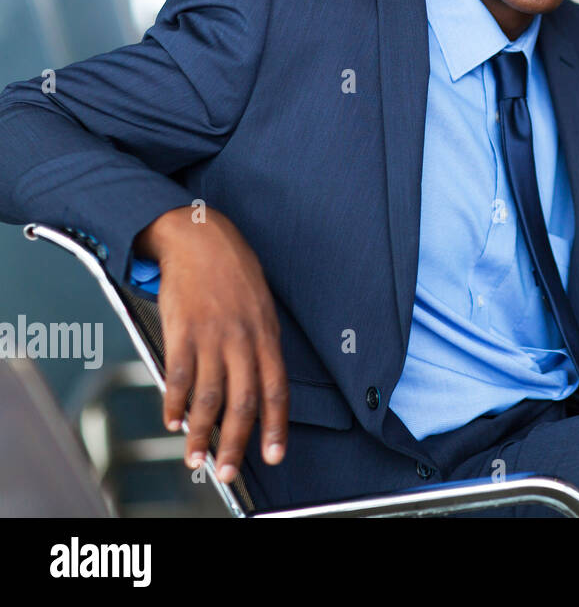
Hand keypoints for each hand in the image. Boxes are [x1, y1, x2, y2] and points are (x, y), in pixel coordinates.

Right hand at [134, 206, 288, 482]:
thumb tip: (260, 382)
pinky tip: (172, 421)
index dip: (276, 426)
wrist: (200, 238)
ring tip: (197, 459)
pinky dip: (174, 403)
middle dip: (237, 443)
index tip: (275, 454)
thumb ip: (261, 344)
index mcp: (267, 335)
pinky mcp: (182, 330)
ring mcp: (211, 336)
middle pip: (243, 402)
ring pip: (209, 397)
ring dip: (201, 434)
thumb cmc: (233, 271)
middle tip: (230, 472)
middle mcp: (242, 340)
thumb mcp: (262, 305)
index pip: (276, 390)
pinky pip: (178, 376)